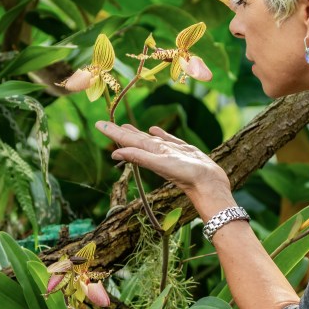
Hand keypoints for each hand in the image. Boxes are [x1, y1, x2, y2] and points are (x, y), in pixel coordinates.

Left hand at [96, 121, 228, 196]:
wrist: (210, 185)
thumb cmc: (187, 175)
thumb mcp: (161, 164)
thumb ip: (139, 157)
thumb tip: (115, 152)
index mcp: (150, 154)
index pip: (127, 140)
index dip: (113, 132)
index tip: (98, 124)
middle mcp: (157, 152)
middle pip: (135, 139)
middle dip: (120, 132)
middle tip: (106, 124)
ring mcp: (170, 152)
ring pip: (150, 139)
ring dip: (137, 133)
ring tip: (126, 126)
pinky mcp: (184, 151)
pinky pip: (168, 140)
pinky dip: (160, 134)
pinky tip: (154, 130)